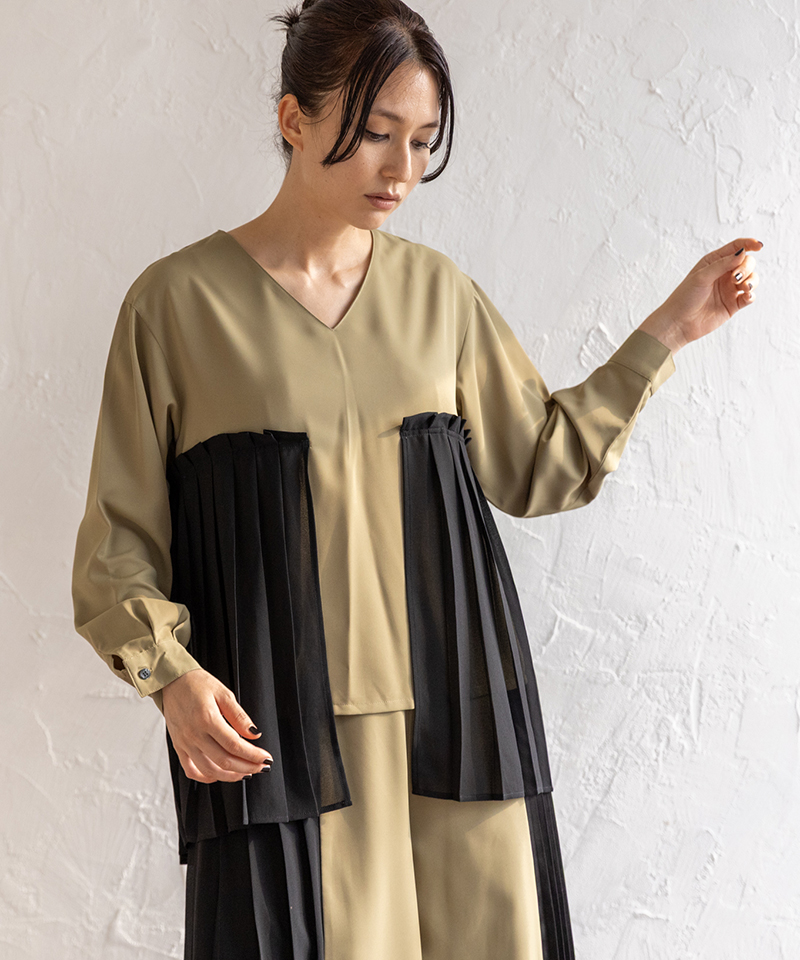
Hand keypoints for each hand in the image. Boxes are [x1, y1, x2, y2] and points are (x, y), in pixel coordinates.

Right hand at [161, 667, 272, 783]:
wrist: (172, 682)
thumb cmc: (196, 684)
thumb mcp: (223, 693)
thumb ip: (239, 716)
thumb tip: (253, 733)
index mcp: (207, 719)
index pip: (234, 745)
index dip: (253, 755)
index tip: (265, 757)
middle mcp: (194, 734)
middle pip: (224, 761)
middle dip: (247, 767)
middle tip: (261, 766)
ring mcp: (185, 743)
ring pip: (209, 770)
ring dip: (230, 775)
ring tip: (245, 772)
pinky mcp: (178, 747)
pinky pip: (191, 771)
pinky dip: (206, 777)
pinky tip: (220, 774)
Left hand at [638, 237, 762, 352]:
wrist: (678, 323)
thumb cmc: (685, 297)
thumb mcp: (702, 276)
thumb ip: (722, 264)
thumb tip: (743, 253)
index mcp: (714, 262)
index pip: (736, 248)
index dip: (749, 244)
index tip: (759, 246)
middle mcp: (724, 274)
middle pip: (747, 263)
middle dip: (746, 268)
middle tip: (735, 278)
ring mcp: (729, 289)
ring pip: (751, 279)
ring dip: (752, 281)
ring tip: (744, 288)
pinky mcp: (733, 305)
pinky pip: (749, 297)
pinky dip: (751, 295)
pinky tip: (746, 296)